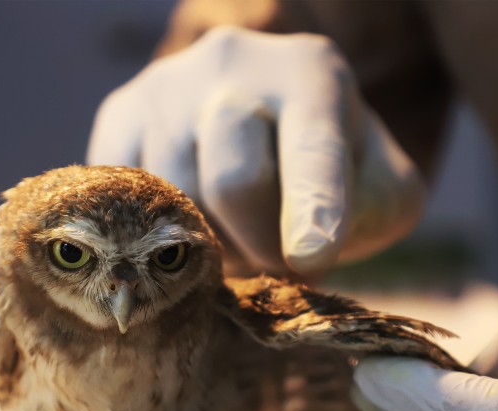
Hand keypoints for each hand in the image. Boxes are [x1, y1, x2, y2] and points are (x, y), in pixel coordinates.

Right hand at [87, 26, 423, 273]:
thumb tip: (305, 250)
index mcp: (312, 74)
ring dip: (209, 245)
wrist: (255, 118)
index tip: (310, 257)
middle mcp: (233, 63)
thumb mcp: (378, 186)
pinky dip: (159, 232)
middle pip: (234, 183)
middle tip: (275, 261)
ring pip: (176, 201)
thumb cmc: (325, 168)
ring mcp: (166, 85)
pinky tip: (187, 223)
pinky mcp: (120, 113)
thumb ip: (373, 214)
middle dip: (259, 247)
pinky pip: (127, 199)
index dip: (312, 208)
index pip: (313, 150)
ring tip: (232, 233)